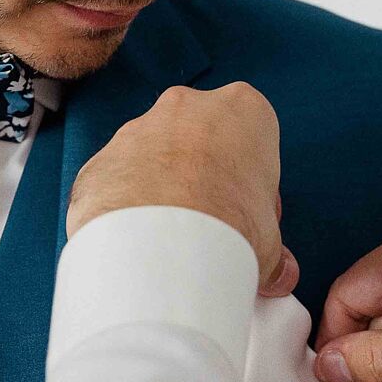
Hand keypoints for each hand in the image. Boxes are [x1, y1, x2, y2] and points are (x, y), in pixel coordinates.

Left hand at [66, 83, 297, 296]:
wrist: (158, 248)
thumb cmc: (230, 229)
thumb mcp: (270, 242)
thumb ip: (274, 250)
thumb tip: (280, 275)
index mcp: (242, 110)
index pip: (254, 139)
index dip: (253, 182)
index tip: (248, 216)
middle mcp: (187, 106)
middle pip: (201, 140)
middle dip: (205, 175)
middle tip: (210, 227)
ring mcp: (137, 128)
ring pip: (155, 157)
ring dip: (162, 188)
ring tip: (169, 240)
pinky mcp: (100, 160)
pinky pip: (118, 182)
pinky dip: (126, 206)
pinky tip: (136, 242)